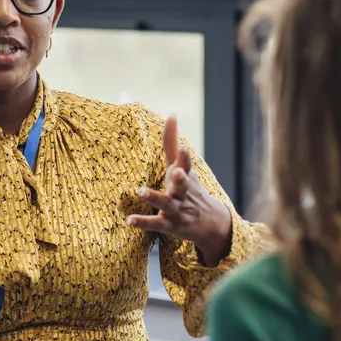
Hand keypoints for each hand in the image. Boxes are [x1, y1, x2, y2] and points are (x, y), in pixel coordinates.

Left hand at [127, 115, 233, 265]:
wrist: (211, 223)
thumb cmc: (190, 189)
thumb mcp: (182, 166)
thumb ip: (172, 143)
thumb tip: (171, 115)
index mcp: (185, 176)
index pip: (187, 164)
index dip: (185, 155)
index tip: (184, 146)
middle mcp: (183, 192)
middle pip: (183, 184)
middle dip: (181, 178)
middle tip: (178, 171)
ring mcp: (177, 209)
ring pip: (166, 204)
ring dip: (154, 197)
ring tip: (140, 191)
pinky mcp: (170, 225)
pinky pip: (155, 224)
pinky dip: (143, 222)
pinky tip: (129, 220)